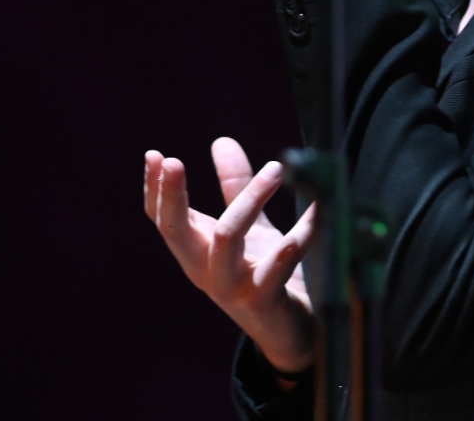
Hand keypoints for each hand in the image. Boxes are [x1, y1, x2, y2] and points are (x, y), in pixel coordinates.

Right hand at [143, 138, 317, 373]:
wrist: (291, 333)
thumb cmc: (265, 275)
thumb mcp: (248, 228)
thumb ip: (235, 188)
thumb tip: (221, 141)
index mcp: (197, 252)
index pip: (163, 220)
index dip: (155, 190)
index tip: (154, 155)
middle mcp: (206, 271)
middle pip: (177, 231)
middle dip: (172, 195)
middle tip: (174, 161)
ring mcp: (232, 287)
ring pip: (227, 237)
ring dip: (250, 198)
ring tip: (276, 169)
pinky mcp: (264, 300)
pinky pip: (280, 260)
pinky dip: (302, 232)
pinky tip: (319, 210)